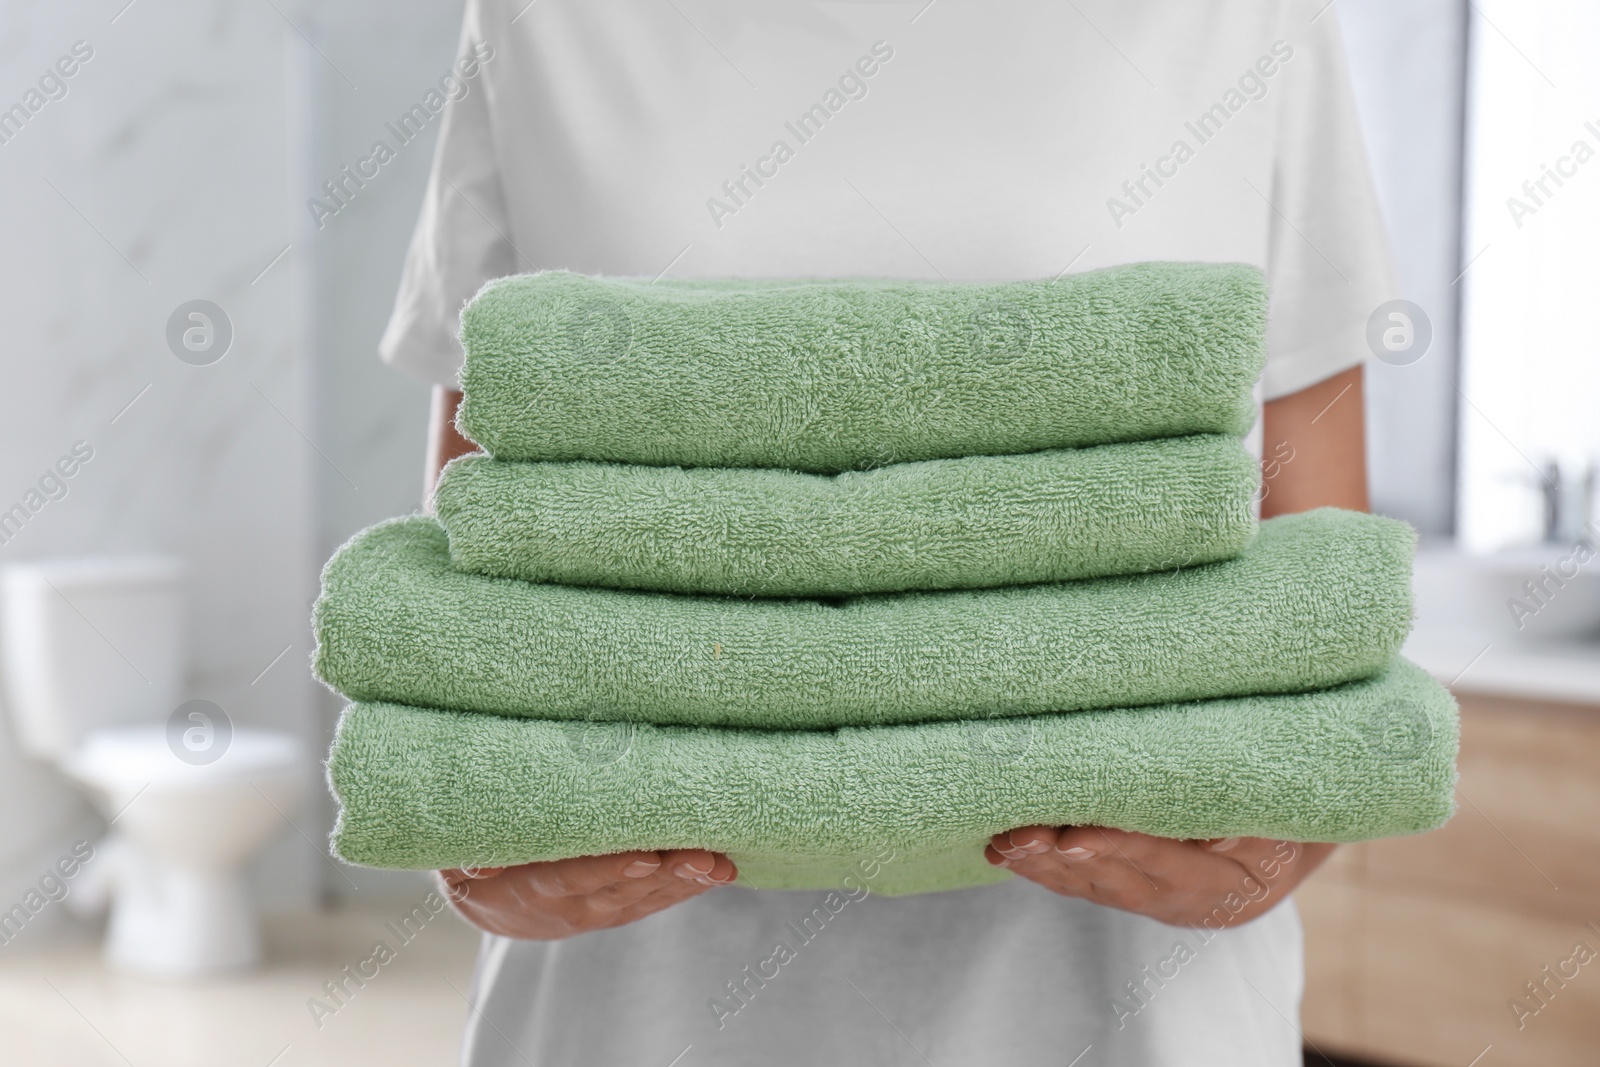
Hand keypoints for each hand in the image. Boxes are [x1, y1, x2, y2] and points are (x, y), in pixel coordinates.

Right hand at [439, 849, 737, 940]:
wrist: (488, 901)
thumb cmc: (473, 858)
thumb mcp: (458, 857)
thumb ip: (468, 858)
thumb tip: (481, 867)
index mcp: (529, 888)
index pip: (571, 878)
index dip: (607, 870)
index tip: (644, 857)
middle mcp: (569, 908)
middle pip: (621, 890)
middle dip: (665, 873)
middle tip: (704, 858)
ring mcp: (596, 912)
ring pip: (644, 898)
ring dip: (684, 882)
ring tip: (720, 866)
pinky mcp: (616, 910)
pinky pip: (653, 901)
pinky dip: (684, 888)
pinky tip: (716, 872)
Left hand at [985, 826, 1333, 927]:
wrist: (1298, 839)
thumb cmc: (1289, 809)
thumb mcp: (1280, 805)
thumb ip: (1238, 803)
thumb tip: (1195, 798)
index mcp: (1233, 883)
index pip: (1165, 861)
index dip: (1118, 849)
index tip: (1072, 837)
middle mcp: (1191, 902)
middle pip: (1120, 880)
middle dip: (1063, 858)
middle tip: (1018, 837)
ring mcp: (1161, 903)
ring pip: (1095, 887)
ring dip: (1044, 866)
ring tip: (1002, 843)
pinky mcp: (1136, 894)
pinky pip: (1086, 886)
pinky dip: (1047, 869)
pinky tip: (1007, 853)